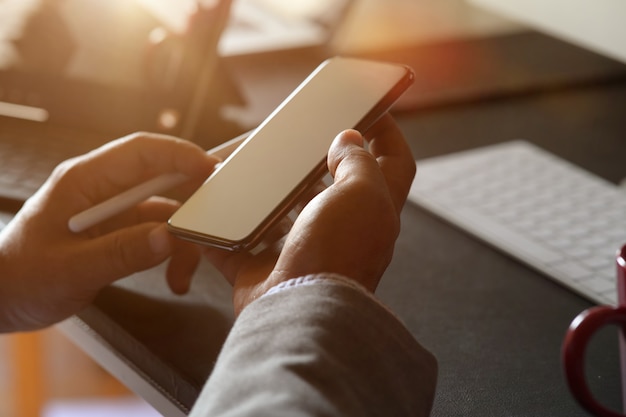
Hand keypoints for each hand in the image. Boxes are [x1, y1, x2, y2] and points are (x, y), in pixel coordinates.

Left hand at [0, 133, 217, 330]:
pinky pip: (160, 234)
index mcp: (85, 181)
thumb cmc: (22, 278)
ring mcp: (115, 211)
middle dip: (194, 197)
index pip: (141, 152)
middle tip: (220, 217)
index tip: (213, 171)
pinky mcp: (121, 232)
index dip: (180, 155)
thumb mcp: (71, 270)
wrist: (3, 299)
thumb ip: (121, 253)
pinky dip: (174, 254)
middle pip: (162, 177)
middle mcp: (104, 190)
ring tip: (186, 272)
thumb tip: (169, 237)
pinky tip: (175, 280)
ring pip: (167, 210)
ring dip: (184, 239)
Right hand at [204, 114, 415, 314]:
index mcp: (374, 212)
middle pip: (334, 187)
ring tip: (254, 166)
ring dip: (271, 191)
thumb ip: (356, 162)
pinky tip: (216, 207)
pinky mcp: (265, 270)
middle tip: (300, 136)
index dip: (390, 134)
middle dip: (319, 161)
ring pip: (286, 213)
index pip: (396, 165)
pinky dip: (228, 229)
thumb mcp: (360, 194)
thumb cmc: (337, 251)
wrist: (299, 310)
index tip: (372, 109)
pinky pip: (242, 244)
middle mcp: (343, 232)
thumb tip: (349, 139)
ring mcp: (303, 251)